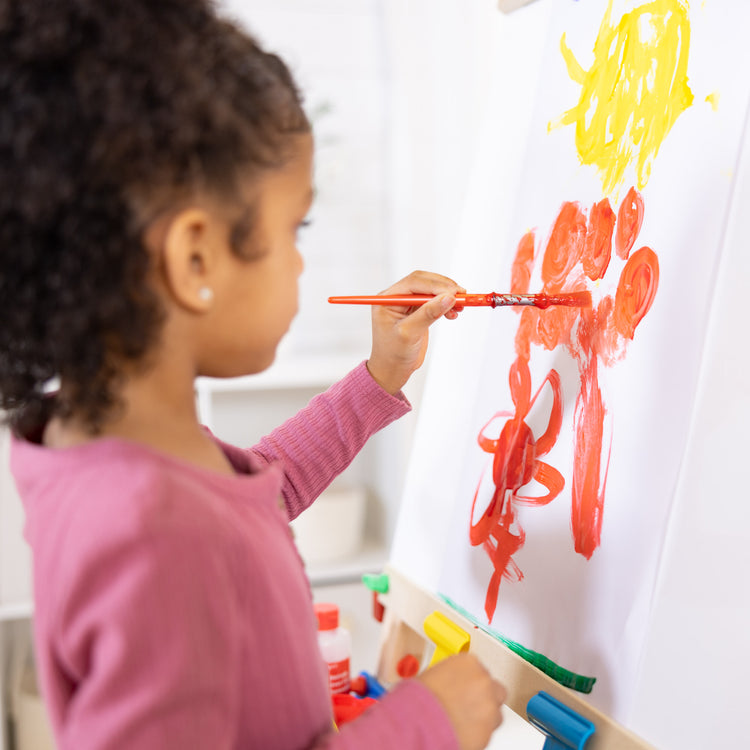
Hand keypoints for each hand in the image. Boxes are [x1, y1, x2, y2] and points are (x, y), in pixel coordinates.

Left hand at [366, 270, 463, 393]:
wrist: (393, 370)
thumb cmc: (393, 354)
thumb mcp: (410, 333)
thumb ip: (428, 314)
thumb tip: (448, 298)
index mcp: (387, 299)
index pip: (414, 283)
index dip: (435, 285)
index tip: (454, 293)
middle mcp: (396, 298)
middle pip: (424, 282)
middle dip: (444, 288)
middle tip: (462, 296)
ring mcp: (407, 304)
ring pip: (431, 290)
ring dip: (447, 296)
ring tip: (460, 307)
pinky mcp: (417, 311)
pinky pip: (434, 301)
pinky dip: (446, 304)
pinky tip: (453, 313)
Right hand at [416, 653, 506, 749]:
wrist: (422, 720)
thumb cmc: (421, 699)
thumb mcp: (431, 676)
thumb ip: (448, 677)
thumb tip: (447, 686)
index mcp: (468, 662)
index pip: (477, 668)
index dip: (469, 682)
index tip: (464, 689)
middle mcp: (483, 679)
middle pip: (493, 687)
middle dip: (484, 697)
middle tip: (468, 706)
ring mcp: (490, 702)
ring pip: (496, 710)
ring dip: (484, 715)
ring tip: (466, 722)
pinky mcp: (492, 726)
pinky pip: (492, 729)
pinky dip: (482, 731)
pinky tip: (466, 732)